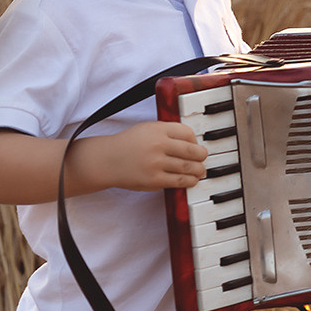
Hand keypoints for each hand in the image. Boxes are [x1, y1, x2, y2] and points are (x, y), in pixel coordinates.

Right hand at [88, 121, 207, 192]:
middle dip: (202, 156)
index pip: (188, 133)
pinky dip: (190, 181)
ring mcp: (157, 163)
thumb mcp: (147, 129)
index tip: (196, 145)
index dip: (195, 141)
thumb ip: (168, 132)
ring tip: (200, 170)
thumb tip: (193, 143)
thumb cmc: (129, 145)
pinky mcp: (155, 180)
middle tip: (203, 158)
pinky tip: (192, 180)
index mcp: (158, 129)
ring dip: (199, 170)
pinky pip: (180, 181)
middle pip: (192, 151)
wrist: (107, 160)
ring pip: (189, 167)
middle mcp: (158, 145)